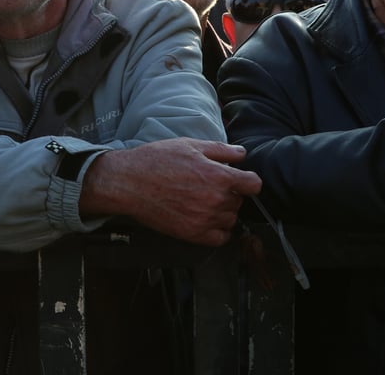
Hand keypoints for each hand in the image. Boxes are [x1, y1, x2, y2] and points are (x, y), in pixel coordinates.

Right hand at [80, 138, 260, 246]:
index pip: (254, 185)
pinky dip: (217, 230)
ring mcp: (205, 219)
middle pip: (240, 201)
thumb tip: (242, 154)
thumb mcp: (189, 145)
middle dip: (231, 193)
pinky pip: (220, 238)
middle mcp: (216, 200)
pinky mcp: (193, 234)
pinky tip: (205, 218)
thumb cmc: (157, 160)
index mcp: (218, 176)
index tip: (240, 180)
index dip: (248, 180)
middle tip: (211, 186)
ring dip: (224, 211)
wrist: (129, 183)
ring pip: (231, 219)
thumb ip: (220, 150)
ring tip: (204, 201)